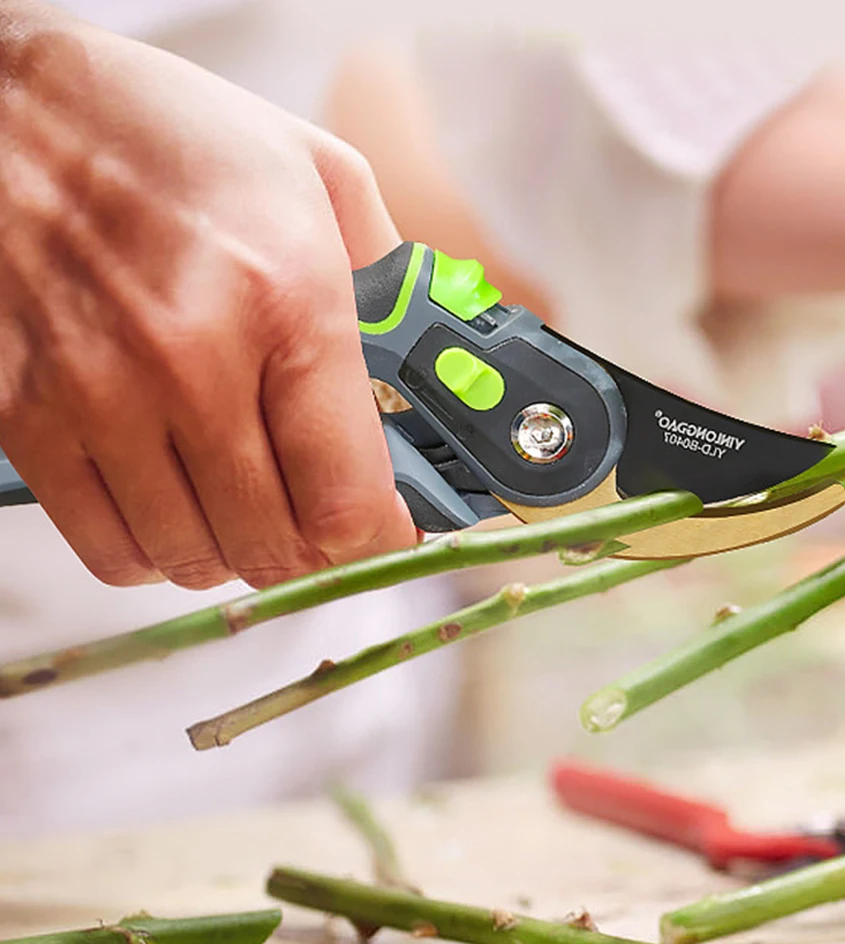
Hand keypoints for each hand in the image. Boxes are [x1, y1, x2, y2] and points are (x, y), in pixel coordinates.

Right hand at [0, 3, 415, 589]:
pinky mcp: (24, 419)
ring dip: (235, 550)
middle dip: (312, 549)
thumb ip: (389, 286)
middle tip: (317, 515)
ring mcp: (98, 398)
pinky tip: (174, 507)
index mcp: (288, 300)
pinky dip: (154, 551)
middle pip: (274, 546)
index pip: (346, 497)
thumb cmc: (174, 138)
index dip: (378, 538)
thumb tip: (427, 375)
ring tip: (245, 505)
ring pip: (192, 558)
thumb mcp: (320, 177)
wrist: (12, 109)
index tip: (384, 531)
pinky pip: (108, 548)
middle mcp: (191, 362)